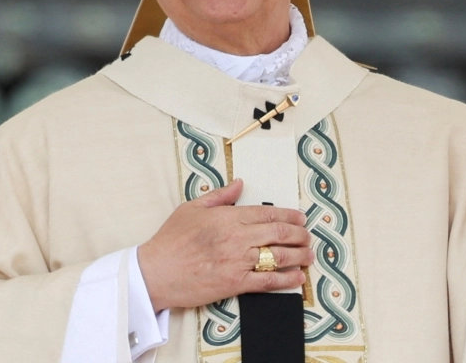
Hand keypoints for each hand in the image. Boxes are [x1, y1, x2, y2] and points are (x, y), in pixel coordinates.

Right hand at [137, 179, 309, 311]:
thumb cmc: (171, 240)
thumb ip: (219, 196)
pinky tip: (298, 277)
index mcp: (228, 217)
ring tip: (309, 255)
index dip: (288, 214)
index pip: (267, 212)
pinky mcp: (235, 283)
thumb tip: (239, 184)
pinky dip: (287, 279)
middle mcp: (237, 237)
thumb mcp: (192, 208)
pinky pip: (268, 281)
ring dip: (299, 256)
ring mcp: (238, 261)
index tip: (300, 217)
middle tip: (308, 236)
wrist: (156, 271)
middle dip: (299, 234)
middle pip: (278, 233)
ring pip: (278, 257)